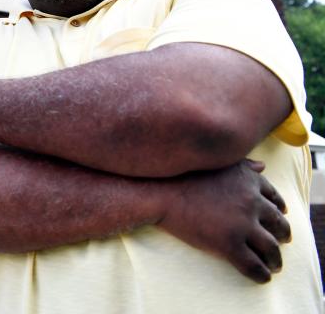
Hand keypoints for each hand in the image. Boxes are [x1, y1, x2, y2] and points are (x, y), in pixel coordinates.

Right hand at [159, 159, 290, 283]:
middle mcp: (251, 202)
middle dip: (283, 235)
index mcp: (248, 181)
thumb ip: (242, 165)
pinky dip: (261, 274)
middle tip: (282, 242)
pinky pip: (253, 265)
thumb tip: (262, 166)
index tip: (279, 216)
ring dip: (275, 259)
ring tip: (274, 265)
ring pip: (270, 247)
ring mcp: (241, 224)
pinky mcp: (228, 245)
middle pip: (278, 223)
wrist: (157, 191)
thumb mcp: (216, 163)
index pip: (274, 198)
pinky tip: (262, 278)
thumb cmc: (181, 174)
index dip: (279, 209)